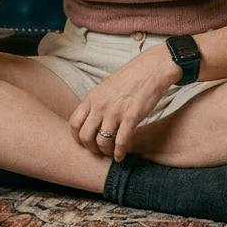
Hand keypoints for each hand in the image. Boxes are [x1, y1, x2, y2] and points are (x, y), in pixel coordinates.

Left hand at [68, 46, 179, 161]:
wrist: (152, 69)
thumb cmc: (130, 77)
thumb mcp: (105, 86)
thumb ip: (96, 101)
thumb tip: (90, 114)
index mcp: (92, 97)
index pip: (74, 123)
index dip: (77, 138)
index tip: (84, 144)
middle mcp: (100, 105)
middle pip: (85, 136)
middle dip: (90, 148)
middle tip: (98, 152)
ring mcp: (115, 111)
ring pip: (102, 142)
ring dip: (106, 152)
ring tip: (111, 154)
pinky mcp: (131, 117)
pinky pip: (120, 142)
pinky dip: (119, 153)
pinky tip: (121, 157)